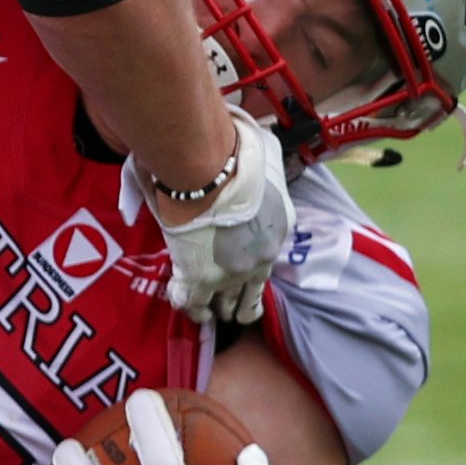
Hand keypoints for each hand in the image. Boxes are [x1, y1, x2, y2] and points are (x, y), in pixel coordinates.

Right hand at [146, 111, 294, 324]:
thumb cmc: (230, 155)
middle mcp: (262, 257)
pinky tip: (187, 307)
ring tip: (209, 312)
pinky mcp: (201, 277)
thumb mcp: (261, 156)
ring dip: (219, 307)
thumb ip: (256, 162)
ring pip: (228, 304)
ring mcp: (233, 271)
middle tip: (228, 302)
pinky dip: (190, 307)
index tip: (239, 265)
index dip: (250, 264)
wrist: (209, 167)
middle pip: (253, 291)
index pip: (266, 257)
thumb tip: (258, 153)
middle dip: (240, 298)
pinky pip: (193, 303)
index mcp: (278, 228)